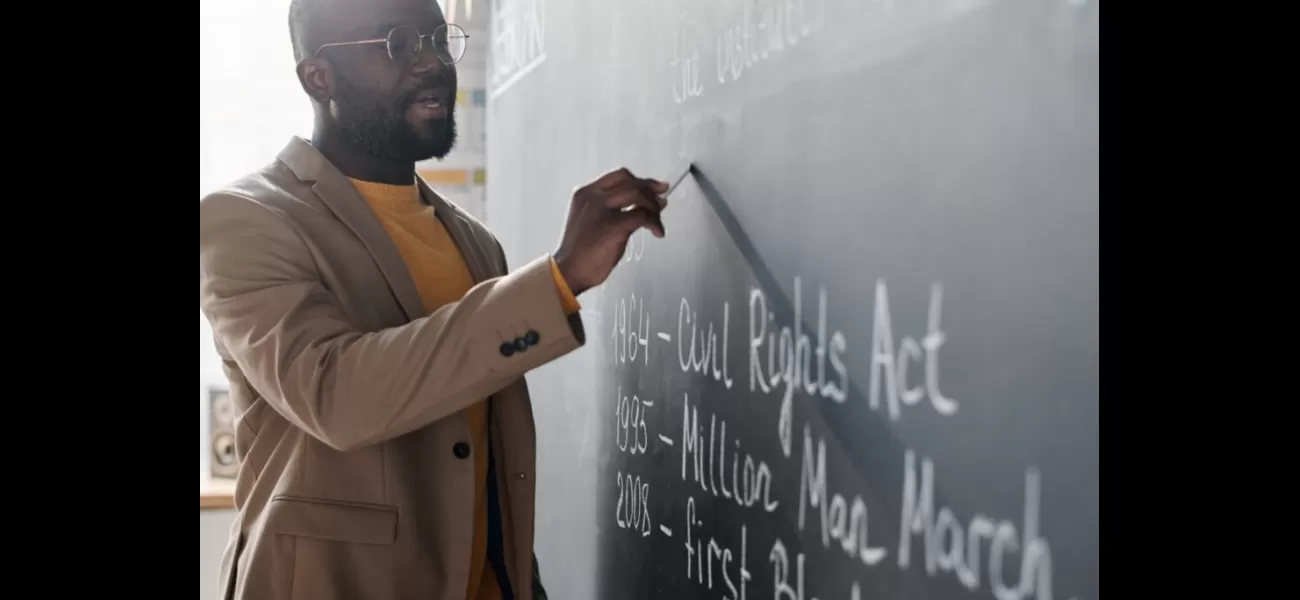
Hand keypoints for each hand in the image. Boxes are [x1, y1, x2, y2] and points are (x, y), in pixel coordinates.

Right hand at [552, 167, 669, 295]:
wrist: (569, 271)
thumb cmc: (582, 252)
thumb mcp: (596, 222)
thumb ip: (619, 211)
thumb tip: (646, 204)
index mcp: (586, 194)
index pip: (619, 176)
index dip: (641, 180)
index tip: (654, 186)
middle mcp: (592, 198)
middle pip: (630, 182)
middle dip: (650, 190)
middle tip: (661, 200)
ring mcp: (601, 211)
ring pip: (637, 194)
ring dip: (653, 206)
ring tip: (657, 221)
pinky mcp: (611, 227)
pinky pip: (641, 216)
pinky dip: (653, 222)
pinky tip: (656, 231)